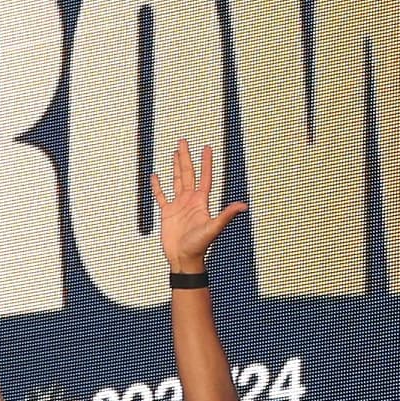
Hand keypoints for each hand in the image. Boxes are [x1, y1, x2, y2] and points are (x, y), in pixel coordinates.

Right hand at [154, 139, 245, 275]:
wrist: (184, 259)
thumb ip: (226, 215)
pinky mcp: (167, 213)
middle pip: (188, 173)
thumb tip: (243, 206)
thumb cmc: (199, 246)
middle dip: (186, 157)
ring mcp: (179, 206)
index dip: (206, 162)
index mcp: (201, 202)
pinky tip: (156, 176)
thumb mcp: (213, 228)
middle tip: (184, 142)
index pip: (204, 177)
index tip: (206, 147)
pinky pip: (161, 196)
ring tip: (175, 153)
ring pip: (177, 181)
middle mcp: (190, 201)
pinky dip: (158, 187)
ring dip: (175, 167)